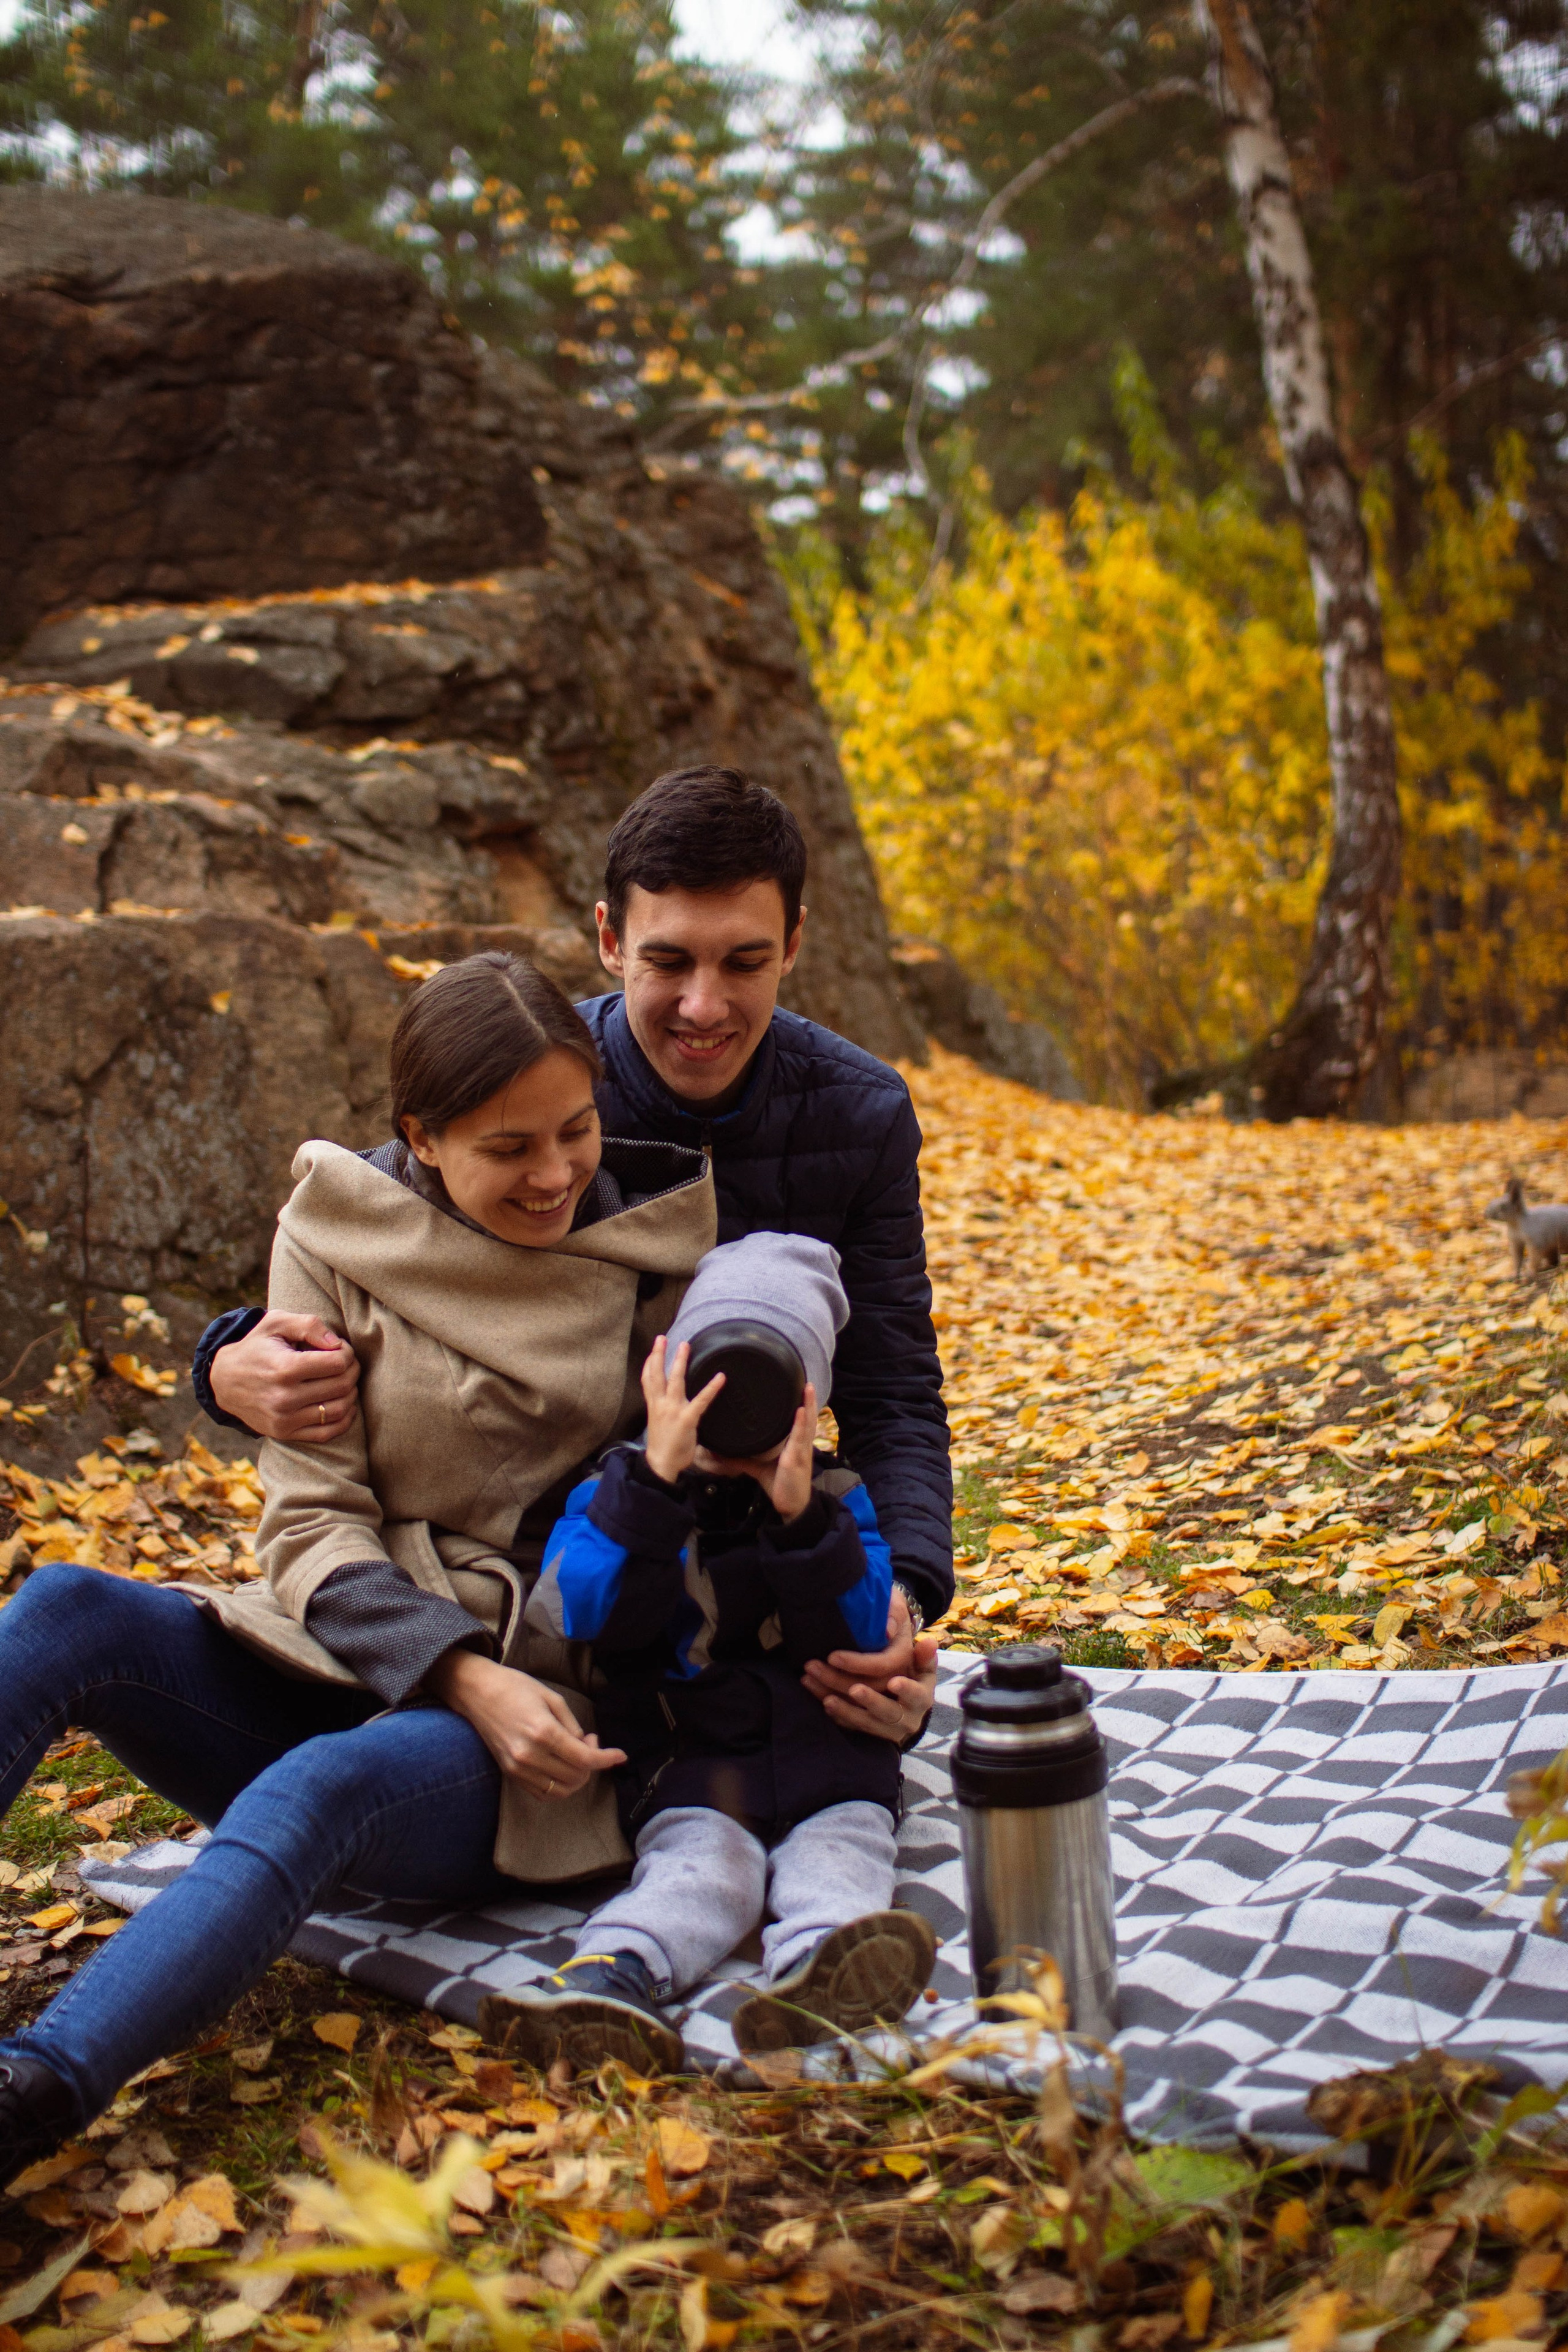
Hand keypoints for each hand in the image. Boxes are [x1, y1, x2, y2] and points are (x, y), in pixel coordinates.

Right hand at [211, 1311, 359, 1442]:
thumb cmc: (256, 1347)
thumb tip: (336, 1343)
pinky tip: (343, 1403)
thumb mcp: (275, 1324)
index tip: (339, 1348)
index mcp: (284, 1368)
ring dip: (351, 1393)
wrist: (224, 1381)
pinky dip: (344, 1419)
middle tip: (346, 1362)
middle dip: (352, 1370)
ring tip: (343, 1380)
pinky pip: (327, 1433)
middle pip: (342, 1386)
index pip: (337, 1363)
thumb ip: (309, 1325)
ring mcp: (284, 1419)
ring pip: (339, 1410)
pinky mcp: (284, 1433)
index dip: (346, 1352)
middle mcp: (284, 1397)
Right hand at [428, 1651, 625, 1798]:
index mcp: (543, 1732)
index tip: (620, 1755)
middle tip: (591, 1743)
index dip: (606, 1759)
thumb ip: (573, 1726)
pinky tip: (562, 1767)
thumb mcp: (552, 1698)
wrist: (477, 1692)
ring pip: (561, 1790)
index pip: (584, 1759)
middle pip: (575, 1777)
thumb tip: (587, 1747)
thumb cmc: (515, 1688)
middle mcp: (530, 1755)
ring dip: (577, 1778)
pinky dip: (559, 1787)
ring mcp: (518, 1768)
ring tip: (576, 1754)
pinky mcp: (509, 1773)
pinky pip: (542, 1793)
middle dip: (592, 1764)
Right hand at [641, 1335, 724, 1484]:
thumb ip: (665, 1410)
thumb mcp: (659, 1423)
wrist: (661, 1464)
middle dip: (659, 1355)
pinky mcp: (687, 1418)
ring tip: (685, 1346)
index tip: (653, 1350)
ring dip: (679, 1362)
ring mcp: (673, 1410)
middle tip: (663, 1338)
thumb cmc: (663, 1446)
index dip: (649, 1364)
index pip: (647, 1380)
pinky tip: (720, 1377)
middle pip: (657, 1375)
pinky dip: (711, 1388)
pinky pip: (701, 1400)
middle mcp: (660, 1404)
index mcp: (653, 1406)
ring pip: (675, 1380)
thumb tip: (674, 1403)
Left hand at [696, 1384, 817, 1521]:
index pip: (797, 1420)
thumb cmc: (779, 1485)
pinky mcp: (797, 1459)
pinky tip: (801, 1411)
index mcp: (793, 1444)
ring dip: (809, 1404)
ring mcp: (800, 1451)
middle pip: (806, 1417)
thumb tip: (719, 1452)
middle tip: (806, 1380)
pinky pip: (799, 1438)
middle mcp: (799, 1444)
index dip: (800, 1405)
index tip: (798, 1388)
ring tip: (807, 1388)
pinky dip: (801, 1424)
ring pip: (807, 1423)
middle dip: (808, 1399)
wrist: (791, 1506)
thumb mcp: (757, 1468)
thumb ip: (741, 1458)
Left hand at [804, 1582, 915, 1696]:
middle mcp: (897, 1678)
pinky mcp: (871, 1701)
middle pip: (868, 1688)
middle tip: (811, 1667)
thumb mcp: (894, 1604)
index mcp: (904, 1656)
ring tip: (806, 1678)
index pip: (882, 1665)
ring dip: (830, 1692)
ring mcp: (885, 1693)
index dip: (857, 1664)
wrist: (889, 1623)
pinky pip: (853, 1711)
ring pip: (859, 1704)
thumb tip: (887, 1630)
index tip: (832, 1657)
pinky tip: (815, 1692)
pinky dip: (833, 1705)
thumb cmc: (888, 1610)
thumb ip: (894, 1613)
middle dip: (837, 1680)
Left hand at [806, 1631, 939, 1745]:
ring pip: (867, 1722)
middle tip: (853, 1688)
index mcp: (922, 1697)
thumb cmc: (911, 1674)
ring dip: (846, 1709)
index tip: (894, 1681)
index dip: (906, 1689)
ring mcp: (890, 1730)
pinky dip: (839, 1717)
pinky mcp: (873, 1734)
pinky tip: (824, 1703)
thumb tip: (928, 1643)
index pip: (916, 1694)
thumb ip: (924, 1653)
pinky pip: (855, 1728)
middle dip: (869, 1699)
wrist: (906, 1703)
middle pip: (887, 1710)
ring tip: (827, 1698)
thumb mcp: (922, 1663)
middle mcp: (908, 1718)